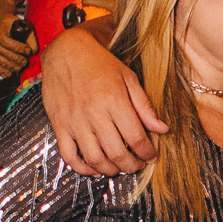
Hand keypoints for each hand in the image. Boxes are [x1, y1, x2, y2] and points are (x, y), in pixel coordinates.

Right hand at [0, 15, 35, 79]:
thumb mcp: (22, 26)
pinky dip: (1, 71)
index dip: (19, 48)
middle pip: (4, 53)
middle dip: (17, 59)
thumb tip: (34, 51)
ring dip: (11, 66)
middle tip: (25, 61)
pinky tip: (9, 73)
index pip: (7, 42)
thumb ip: (30, 37)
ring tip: (20, 66)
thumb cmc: (13, 25)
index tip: (28, 51)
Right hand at [41, 26, 167, 174]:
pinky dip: (82, 168)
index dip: (147, 153)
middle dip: (132, 165)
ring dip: (110, 170)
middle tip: (138, 165)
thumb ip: (145, 106)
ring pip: (94, 158)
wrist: (65, 52)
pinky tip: (95, 168)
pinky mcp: (59, 125)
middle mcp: (94, 114)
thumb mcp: (128, 78)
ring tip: (119, 167)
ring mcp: (75, 121)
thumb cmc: (99, 63)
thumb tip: (163, 129)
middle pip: (117, 152)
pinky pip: (69, 156)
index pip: (136, 137)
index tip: (152, 157)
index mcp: (114, 101)